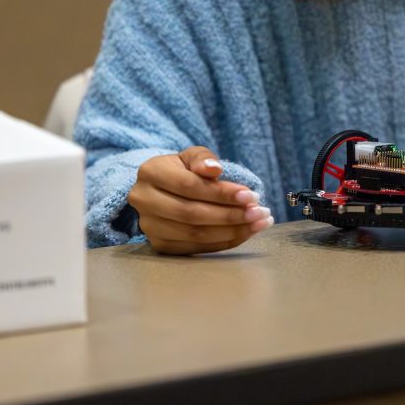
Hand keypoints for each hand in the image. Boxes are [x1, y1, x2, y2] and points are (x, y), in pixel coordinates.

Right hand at [128, 146, 272, 254]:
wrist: (163, 189)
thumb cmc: (183, 169)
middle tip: (260, 213)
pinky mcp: (160, 245)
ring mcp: (150, 226)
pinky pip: (196, 248)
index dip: (222, 193)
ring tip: (259, 223)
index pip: (190, 186)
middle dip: (231, 215)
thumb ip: (203, 158)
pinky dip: (224, 242)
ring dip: (232, 231)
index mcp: (151, 172)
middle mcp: (144, 201)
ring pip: (195, 235)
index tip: (251, 195)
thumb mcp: (192, 156)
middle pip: (192, 214)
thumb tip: (214, 169)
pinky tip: (245, 233)